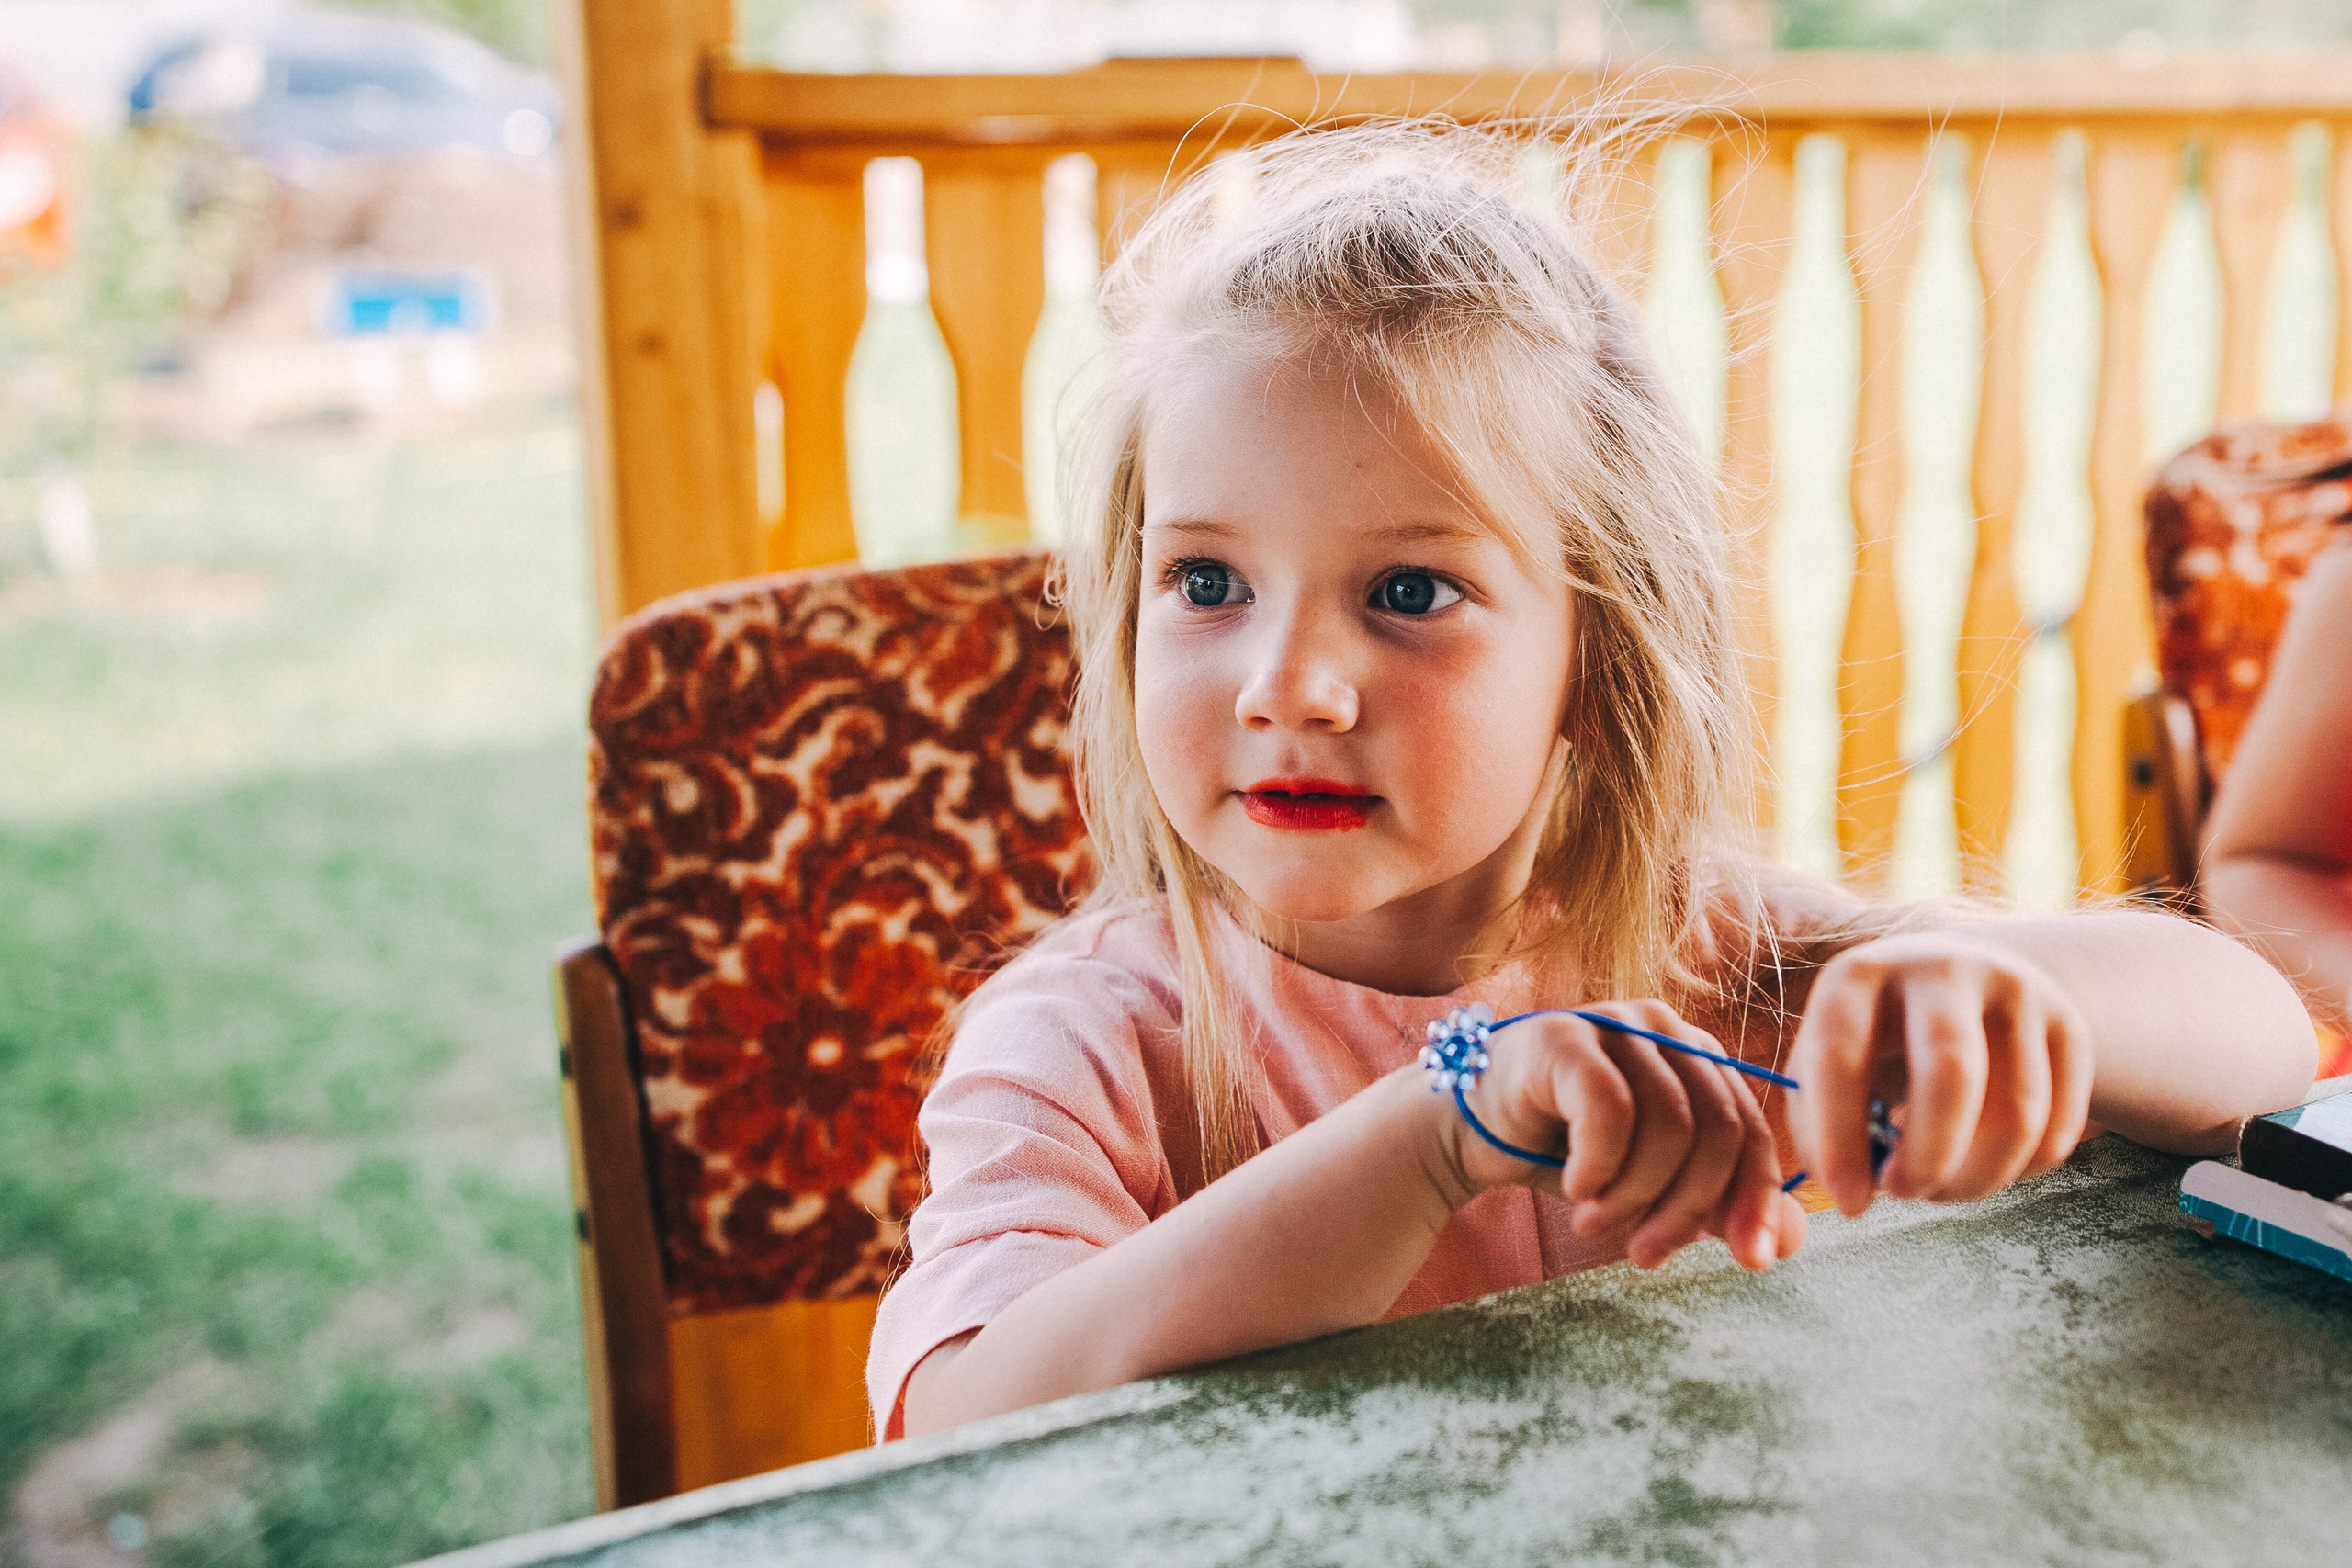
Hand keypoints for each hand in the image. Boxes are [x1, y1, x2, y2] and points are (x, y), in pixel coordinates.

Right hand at [1443, 1001, 1807, 1271]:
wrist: (1466, 1130)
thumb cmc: (1565, 1153)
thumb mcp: (1652, 1187)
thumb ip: (1718, 1207)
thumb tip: (1791, 1244)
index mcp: (1697, 1055)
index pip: (1752, 1128)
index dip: (1758, 1198)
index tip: (1752, 1261)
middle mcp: (1664, 1027)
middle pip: (1717, 1128)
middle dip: (1689, 1208)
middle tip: (1647, 1255)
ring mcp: (1613, 1022)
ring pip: (1668, 1125)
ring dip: (1635, 1195)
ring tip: (1595, 1223)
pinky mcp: (1562, 1035)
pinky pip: (1609, 1108)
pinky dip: (1600, 1164)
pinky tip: (1576, 1188)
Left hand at [1788, 931, 2094, 1216]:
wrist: (1957, 977)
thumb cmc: (1873, 1037)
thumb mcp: (1822, 1062)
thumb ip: (1815, 1126)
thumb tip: (1851, 1195)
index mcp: (1860, 974)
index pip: (1841, 1056)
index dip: (1839, 1138)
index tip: (1848, 1203)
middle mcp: (1943, 968)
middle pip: (1952, 1075)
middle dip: (1928, 1158)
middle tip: (1903, 1193)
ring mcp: (2016, 991)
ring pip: (2018, 1114)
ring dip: (1977, 1178)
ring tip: (1941, 1187)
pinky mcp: (2069, 1025)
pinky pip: (2059, 1127)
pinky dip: (2021, 1171)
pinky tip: (1984, 1165)